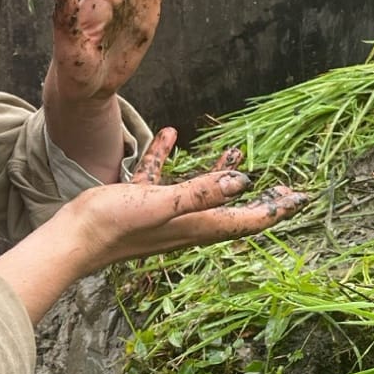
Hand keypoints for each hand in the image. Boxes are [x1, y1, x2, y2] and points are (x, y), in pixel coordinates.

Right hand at [72, 130, 307, 271]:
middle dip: (261, 199)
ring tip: (238, 153)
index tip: (301, 198)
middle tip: (286, 188)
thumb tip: (242, 182)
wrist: (72, 238)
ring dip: (221, 174)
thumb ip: (200, 193)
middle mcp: (185, 224)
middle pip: (233, 211)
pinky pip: (163, 179)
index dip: (276, 209)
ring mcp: (163, 215)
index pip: (247, 220)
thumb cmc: (113, 225)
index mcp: (196, 225)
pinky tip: (170, 135)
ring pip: (201, 193)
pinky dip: (171, 158)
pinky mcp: (140, 205)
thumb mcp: (160, 204)